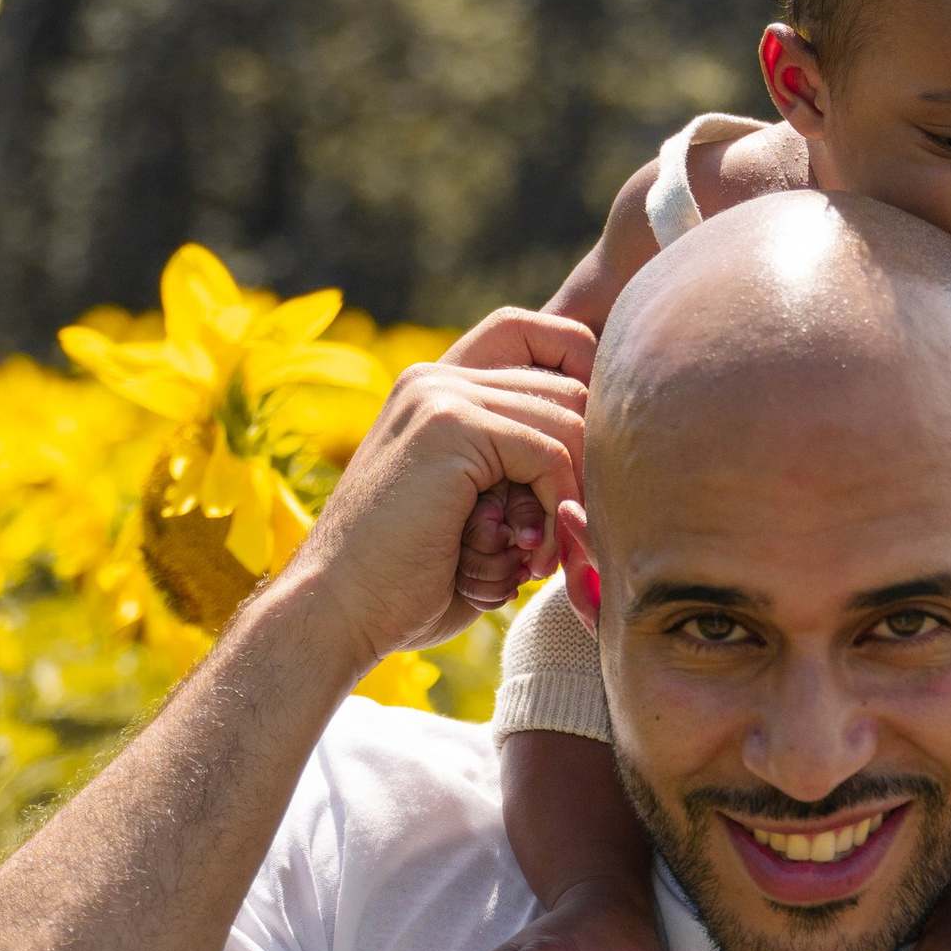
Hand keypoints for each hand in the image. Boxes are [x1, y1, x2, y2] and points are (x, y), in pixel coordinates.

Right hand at [284, 307, 594, 671]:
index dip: (581, 380)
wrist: (334, 615)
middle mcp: (435, 376)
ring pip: (568, 419)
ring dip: (572, 497)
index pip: (537, 334)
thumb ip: (523, 474)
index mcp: (435, 386)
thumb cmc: (409, 584)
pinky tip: (530, 559)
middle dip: (585, 463)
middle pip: (568, 384)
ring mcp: (439, 394)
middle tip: (560, 536)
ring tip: (537, 557)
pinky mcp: (447, 426)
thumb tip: (616, 459)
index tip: (588, 463)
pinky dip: (558, 509)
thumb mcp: (477, 516)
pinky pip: (550, 453)